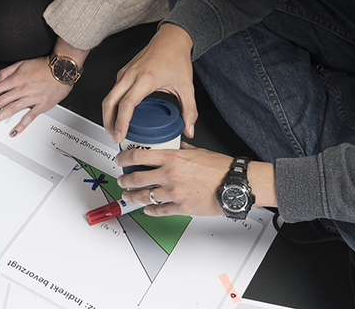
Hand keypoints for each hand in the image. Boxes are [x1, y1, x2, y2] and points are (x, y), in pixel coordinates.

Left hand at [0, 57, 71, 136]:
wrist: (63, 68)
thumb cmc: (43, 65)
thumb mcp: (21, 63)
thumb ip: (6, 72)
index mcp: (15, 79)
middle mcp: (21, 89)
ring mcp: (31, 98)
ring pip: (10, 110)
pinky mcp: (41, 105)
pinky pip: (30, 117)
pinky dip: (21, 125)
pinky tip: (13, 132)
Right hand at [103, 23, 198, 142]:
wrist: (171, 39)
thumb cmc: (175, 58)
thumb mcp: (186, 87)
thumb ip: (189, 111)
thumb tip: (189, 129)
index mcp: (145, 79)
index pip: (126, 104)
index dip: (120, 122)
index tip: (119, 135)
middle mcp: (131, 75)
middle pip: (109, 102)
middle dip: (108, 122)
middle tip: (114, 137)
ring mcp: (125, 72)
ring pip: (108, 96)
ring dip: (108, 114)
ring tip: (115, 129)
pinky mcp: (123, 72)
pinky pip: (112, 91)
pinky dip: (112, 105)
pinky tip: (119, 114)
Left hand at [115, 144, 245, 217]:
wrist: (234, 184)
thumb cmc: (220, 168)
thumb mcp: (197, 151)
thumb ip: (182, 148)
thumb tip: (175, 144)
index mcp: (172, 157)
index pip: (138, 156)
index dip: (124, 158)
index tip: (120, 160)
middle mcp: (170, 174)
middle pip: (136, 178)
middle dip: (125, 180)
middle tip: (122, 180)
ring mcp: (174, 192)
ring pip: (144, 196)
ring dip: (133, 196)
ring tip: (128, 196)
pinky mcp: (181, 207)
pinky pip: (159, 210)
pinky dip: (150, 210)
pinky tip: (147, 209)